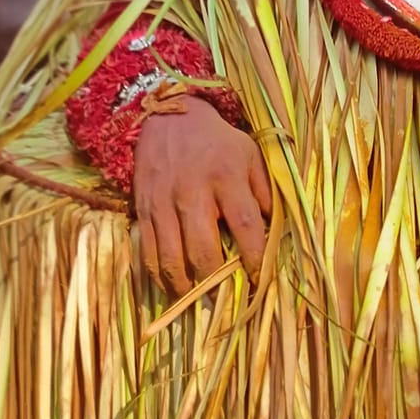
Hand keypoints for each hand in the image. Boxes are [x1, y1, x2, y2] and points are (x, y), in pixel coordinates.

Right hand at [133, 97, 271, 294]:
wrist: (167, 117)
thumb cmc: (217, 142)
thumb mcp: (251, 155)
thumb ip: (265, 192)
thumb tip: (277, 231)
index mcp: (226, 176)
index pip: (245, 226)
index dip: (255, 259)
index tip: (261, 281)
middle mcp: (192, 192)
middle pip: (204, 251)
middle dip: (217, 283)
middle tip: (228, 301)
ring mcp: (163, 203)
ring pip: (171, 259)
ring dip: (186, 287)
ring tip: (199, 300)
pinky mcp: (142, 209)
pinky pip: (147, 252)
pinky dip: (159, 276)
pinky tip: (172, 286)